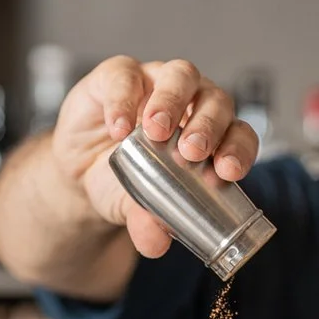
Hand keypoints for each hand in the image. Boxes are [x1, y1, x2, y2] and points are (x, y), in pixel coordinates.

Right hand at [51, 56, 258, 258]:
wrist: (79, 171)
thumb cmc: (124, 182)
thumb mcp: (135, 207)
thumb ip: (147, 222)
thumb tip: (155, 244)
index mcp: (211, 136)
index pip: (239, 135)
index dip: (238, 149)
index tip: (226, 171)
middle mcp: (192, 103)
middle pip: (216, 100)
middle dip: (208, 125)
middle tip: (192, 152)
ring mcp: (158, 83)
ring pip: (181, 74)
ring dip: (173, 101)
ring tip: (156, 132)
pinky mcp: (119, 75)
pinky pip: (126, 75)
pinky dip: (124, 99)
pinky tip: (118, 126)